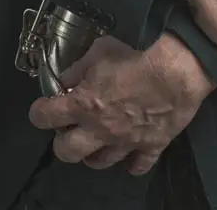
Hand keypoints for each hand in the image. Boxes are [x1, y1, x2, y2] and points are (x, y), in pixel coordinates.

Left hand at [28, 32, 214, 175]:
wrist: (176, 70)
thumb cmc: (137, 53)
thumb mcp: (100, 49)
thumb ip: (80, 67)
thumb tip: (67, 77)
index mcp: (82, 104)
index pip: (45, 116)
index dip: (39, 112)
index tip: (42, 108)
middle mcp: (99, 129)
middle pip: (66, 152)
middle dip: (62, 143)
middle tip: (69, 129)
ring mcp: (124, 143)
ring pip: (99, 163)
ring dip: (93, 153)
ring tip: (97, 141)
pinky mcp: (150, 147)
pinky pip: (137, 166)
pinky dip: (131, 162)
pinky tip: (130, 152)